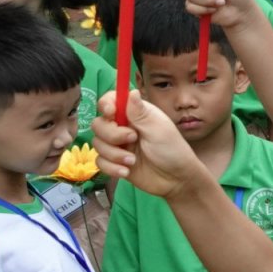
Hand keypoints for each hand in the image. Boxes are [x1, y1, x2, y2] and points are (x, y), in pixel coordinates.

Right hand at [91, 89, 207, 199]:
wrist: (175, 180)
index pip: (110, 101)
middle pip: (98, 123)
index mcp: (135, 114)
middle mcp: (123, 127)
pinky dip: (111, 167)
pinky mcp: (114, 162)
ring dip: (114, 154)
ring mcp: (117, 145)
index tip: (111, 113)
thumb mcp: (158, 129)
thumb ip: (140, 112)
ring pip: (97, 143)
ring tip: (133, 161)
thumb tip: (131, 91)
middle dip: (112, 134)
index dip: (105, 104)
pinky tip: (126, 171)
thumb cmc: (172, 151)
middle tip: (132, 140)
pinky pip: (99, 162)